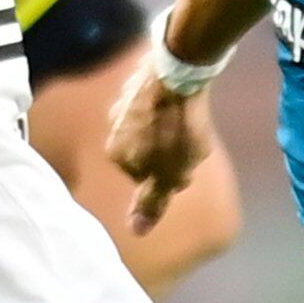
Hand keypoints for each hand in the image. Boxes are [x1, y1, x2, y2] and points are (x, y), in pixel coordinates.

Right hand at [106, 56, 215, 232]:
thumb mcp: (172, 174)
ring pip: (148, 125)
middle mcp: (112, 129)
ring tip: (191, 118)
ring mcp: (123, 101)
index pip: (144, 176)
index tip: (184, 163)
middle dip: (164, 149)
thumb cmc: (176, 129)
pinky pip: (153, 102)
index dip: (169, 172)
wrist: (179, 71)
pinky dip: (166, 105)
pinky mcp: (138, 79)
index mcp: (118, 155)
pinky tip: (184, 100)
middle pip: (144, 150)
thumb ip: (153, 201)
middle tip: (190, 142)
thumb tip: (136, 231)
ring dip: (166, 125)